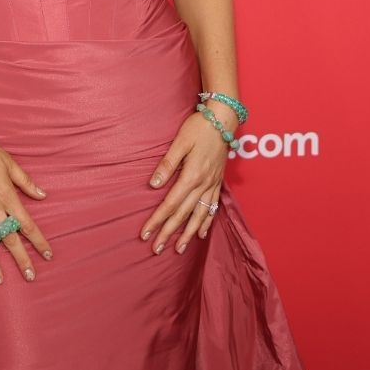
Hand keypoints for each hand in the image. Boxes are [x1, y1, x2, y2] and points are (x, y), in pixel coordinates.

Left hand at [141, 104, 231, 253]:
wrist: (224, 120)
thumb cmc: (198, 128)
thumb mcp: (179, 142)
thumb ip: (167, 164)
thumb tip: (153, 184)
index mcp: (192, 176)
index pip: (170, 204)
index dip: (157, 220)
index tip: (145, 233)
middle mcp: (204, 185)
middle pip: (183, 214)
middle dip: (169, 233)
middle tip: (156, 249)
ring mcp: (213, 185)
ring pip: (199, 216)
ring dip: (188, 234)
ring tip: (177, 249)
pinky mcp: (218, 183)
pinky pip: (213, 208)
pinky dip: (206, 222)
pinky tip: (202, 234)